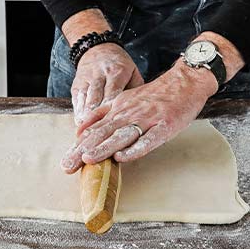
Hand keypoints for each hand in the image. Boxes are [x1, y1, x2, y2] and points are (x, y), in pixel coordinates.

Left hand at [60, 61, 217, 173]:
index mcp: (117, 109)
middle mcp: (128, 114)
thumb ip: (102, 114)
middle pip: (102, 134)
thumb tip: (80, 129)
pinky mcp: (164, 126)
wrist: (184, 82)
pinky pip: (148, 140)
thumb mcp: (123, 100)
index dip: (78, 146)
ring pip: (121, 136)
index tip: (66, 161)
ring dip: (104, 148)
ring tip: (88, 159)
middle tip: (69, 166)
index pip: (93, 130)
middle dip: (84, 151)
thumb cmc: (154, 96)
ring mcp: (146, 120)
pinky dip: (134, 149)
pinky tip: (122, 157)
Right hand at [71, 43, 143, 125]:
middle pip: (96, 99)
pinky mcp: (77, 84)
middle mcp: (100, 75)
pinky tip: (81, 123)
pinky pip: (76, 100)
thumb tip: (140, 109)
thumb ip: (136, 89)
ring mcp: (86, 80)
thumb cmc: (119, 64)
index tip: (111, 124)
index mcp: (116, 72)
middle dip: (96, 117)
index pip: (112, 93)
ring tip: (88, 132)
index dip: (110, 109)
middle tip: (99, 132)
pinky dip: (78, 112)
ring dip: (85, 116)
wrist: (98, 49)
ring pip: (84, 100)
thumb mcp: (133, 72)